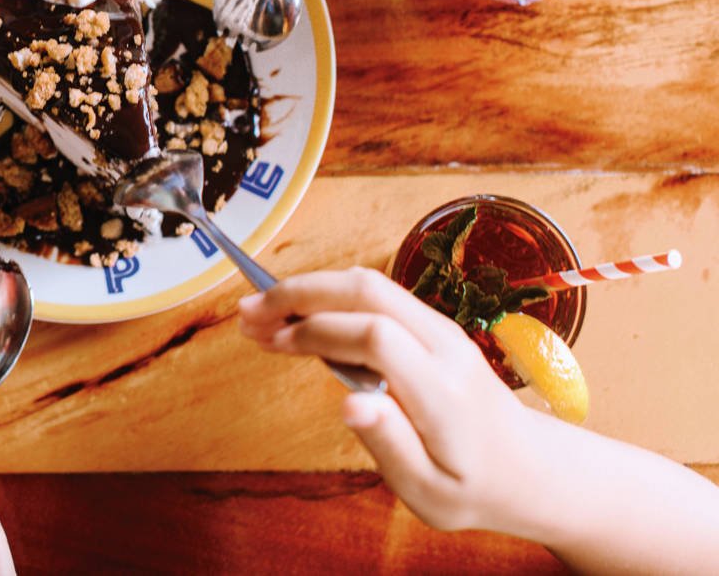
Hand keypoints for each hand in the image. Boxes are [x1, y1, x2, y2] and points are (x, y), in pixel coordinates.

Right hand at [238, 267, 547, 534]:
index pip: (375, 335)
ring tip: (258, 313)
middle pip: (367, 290)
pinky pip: (375, 296)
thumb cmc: (475, 488)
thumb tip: (348, 404)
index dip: (317, 331)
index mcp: (441, 391)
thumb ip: (389, 445)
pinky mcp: (432, 327)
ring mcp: (441, 330)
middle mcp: (444, 346)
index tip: (274, 345)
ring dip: (308, 290)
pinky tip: (294, 317)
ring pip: (369, 283)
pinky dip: (328, 297)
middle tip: (247, 313)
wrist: (530, 468)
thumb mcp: (430, 494)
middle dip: (299, 293)